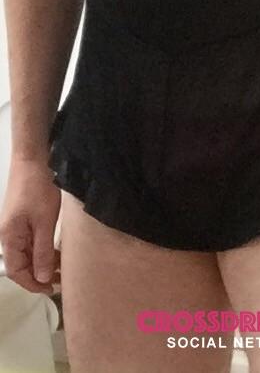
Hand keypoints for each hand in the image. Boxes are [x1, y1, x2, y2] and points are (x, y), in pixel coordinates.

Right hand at [0, 156, 60, 294]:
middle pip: (21, 263)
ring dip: (42, 261)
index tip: (50, 289)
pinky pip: (31, 240)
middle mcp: (9, 234)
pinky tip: (57, 250)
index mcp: (9, 237)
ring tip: (62, 267)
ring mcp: (16, 225)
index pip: (16, 271)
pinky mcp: (25, 217)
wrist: (34, 159)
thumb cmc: (38, 189)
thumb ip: (42, 250)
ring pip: (27, 252)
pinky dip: (43, 248)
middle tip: (61, 280)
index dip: (32, 283)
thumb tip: (41, 278)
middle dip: (39, 274)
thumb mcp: (44, 222)